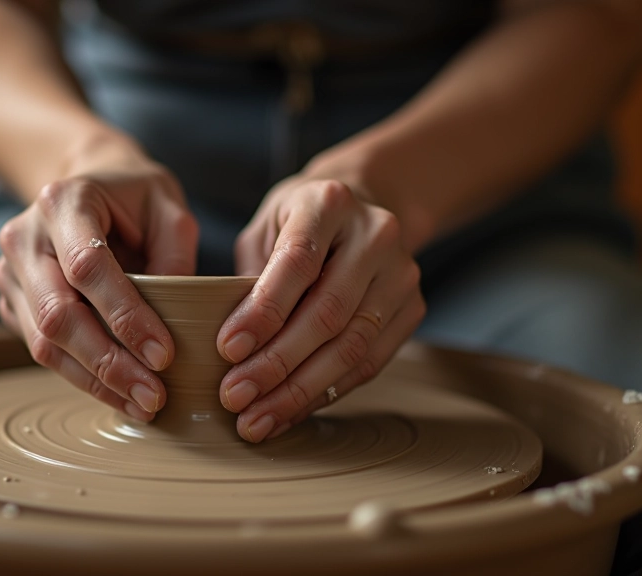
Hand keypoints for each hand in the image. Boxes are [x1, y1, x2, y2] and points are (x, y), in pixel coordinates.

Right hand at [0, 138, 198, 421]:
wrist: (89, 184)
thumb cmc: (135, 197)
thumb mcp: (170, 207)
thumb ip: (176, 255)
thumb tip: (175, 321)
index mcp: (64, 201)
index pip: (87, 268)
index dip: (126, 316)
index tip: (164, 355)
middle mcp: (25, 236)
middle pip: (57, 314)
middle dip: (108, 363)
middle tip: (154, 397)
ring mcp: (10, 272)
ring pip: (44, 342)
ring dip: (95, 381)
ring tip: (142, 404)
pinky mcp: (11, 301)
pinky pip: (41, 349)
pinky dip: (82, 377)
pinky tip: (120, 393)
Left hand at [217, 175, 424, 441]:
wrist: (363, 208)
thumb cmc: (298, 223)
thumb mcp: (265, 229)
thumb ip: (249, 277)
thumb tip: (229, 348)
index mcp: (329, 203)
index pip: (297, 263)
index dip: (263, 311)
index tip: (227, 349)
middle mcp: (375, 234)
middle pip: (328, 313)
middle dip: (277, 364)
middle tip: (235, 397)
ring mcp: (401, 273)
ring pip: (352, 346)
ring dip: (300, 391)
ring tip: (258, 419)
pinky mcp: (413, 308)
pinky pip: (369, 363)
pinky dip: (326, 394)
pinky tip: (289, 412)